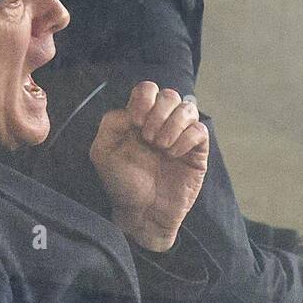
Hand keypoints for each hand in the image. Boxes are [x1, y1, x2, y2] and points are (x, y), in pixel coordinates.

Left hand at [89, 81, 208, 251]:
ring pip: (188, 108)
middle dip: (158, 114)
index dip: (144, 99)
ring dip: (172, 125)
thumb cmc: (122, 183)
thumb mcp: (103, 152)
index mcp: (140, 118)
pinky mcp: (197, 152)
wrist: (141, 213)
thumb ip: (111, 123)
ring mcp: (181, 136)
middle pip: (169, 94)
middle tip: (148, 138)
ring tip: (161, 147)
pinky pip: (200, 131)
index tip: (135, 121)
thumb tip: (132, 110)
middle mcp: (162, 123)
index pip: (148, 89)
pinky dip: (186, 139)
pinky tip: (174, 154)